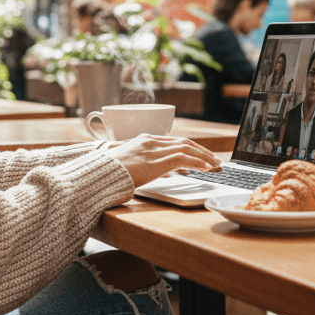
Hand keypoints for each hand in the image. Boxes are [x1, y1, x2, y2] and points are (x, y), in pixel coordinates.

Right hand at [106, 134, 221, 187]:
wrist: (99, 175)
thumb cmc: (108, 173)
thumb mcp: (127, 166)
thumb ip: (144, 166)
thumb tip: (158, 172)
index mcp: (144, 140)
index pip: (174, 141)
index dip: (190, 148)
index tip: (201, 155)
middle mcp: (151, 141)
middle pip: (184, 142)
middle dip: (202, 151)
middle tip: (215, 160)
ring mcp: (154, 149)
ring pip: (188, 149)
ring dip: (205, 157)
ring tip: (216, 166)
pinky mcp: (157, 160)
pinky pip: (184, 159)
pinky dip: (199, 163)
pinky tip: (207, 169)